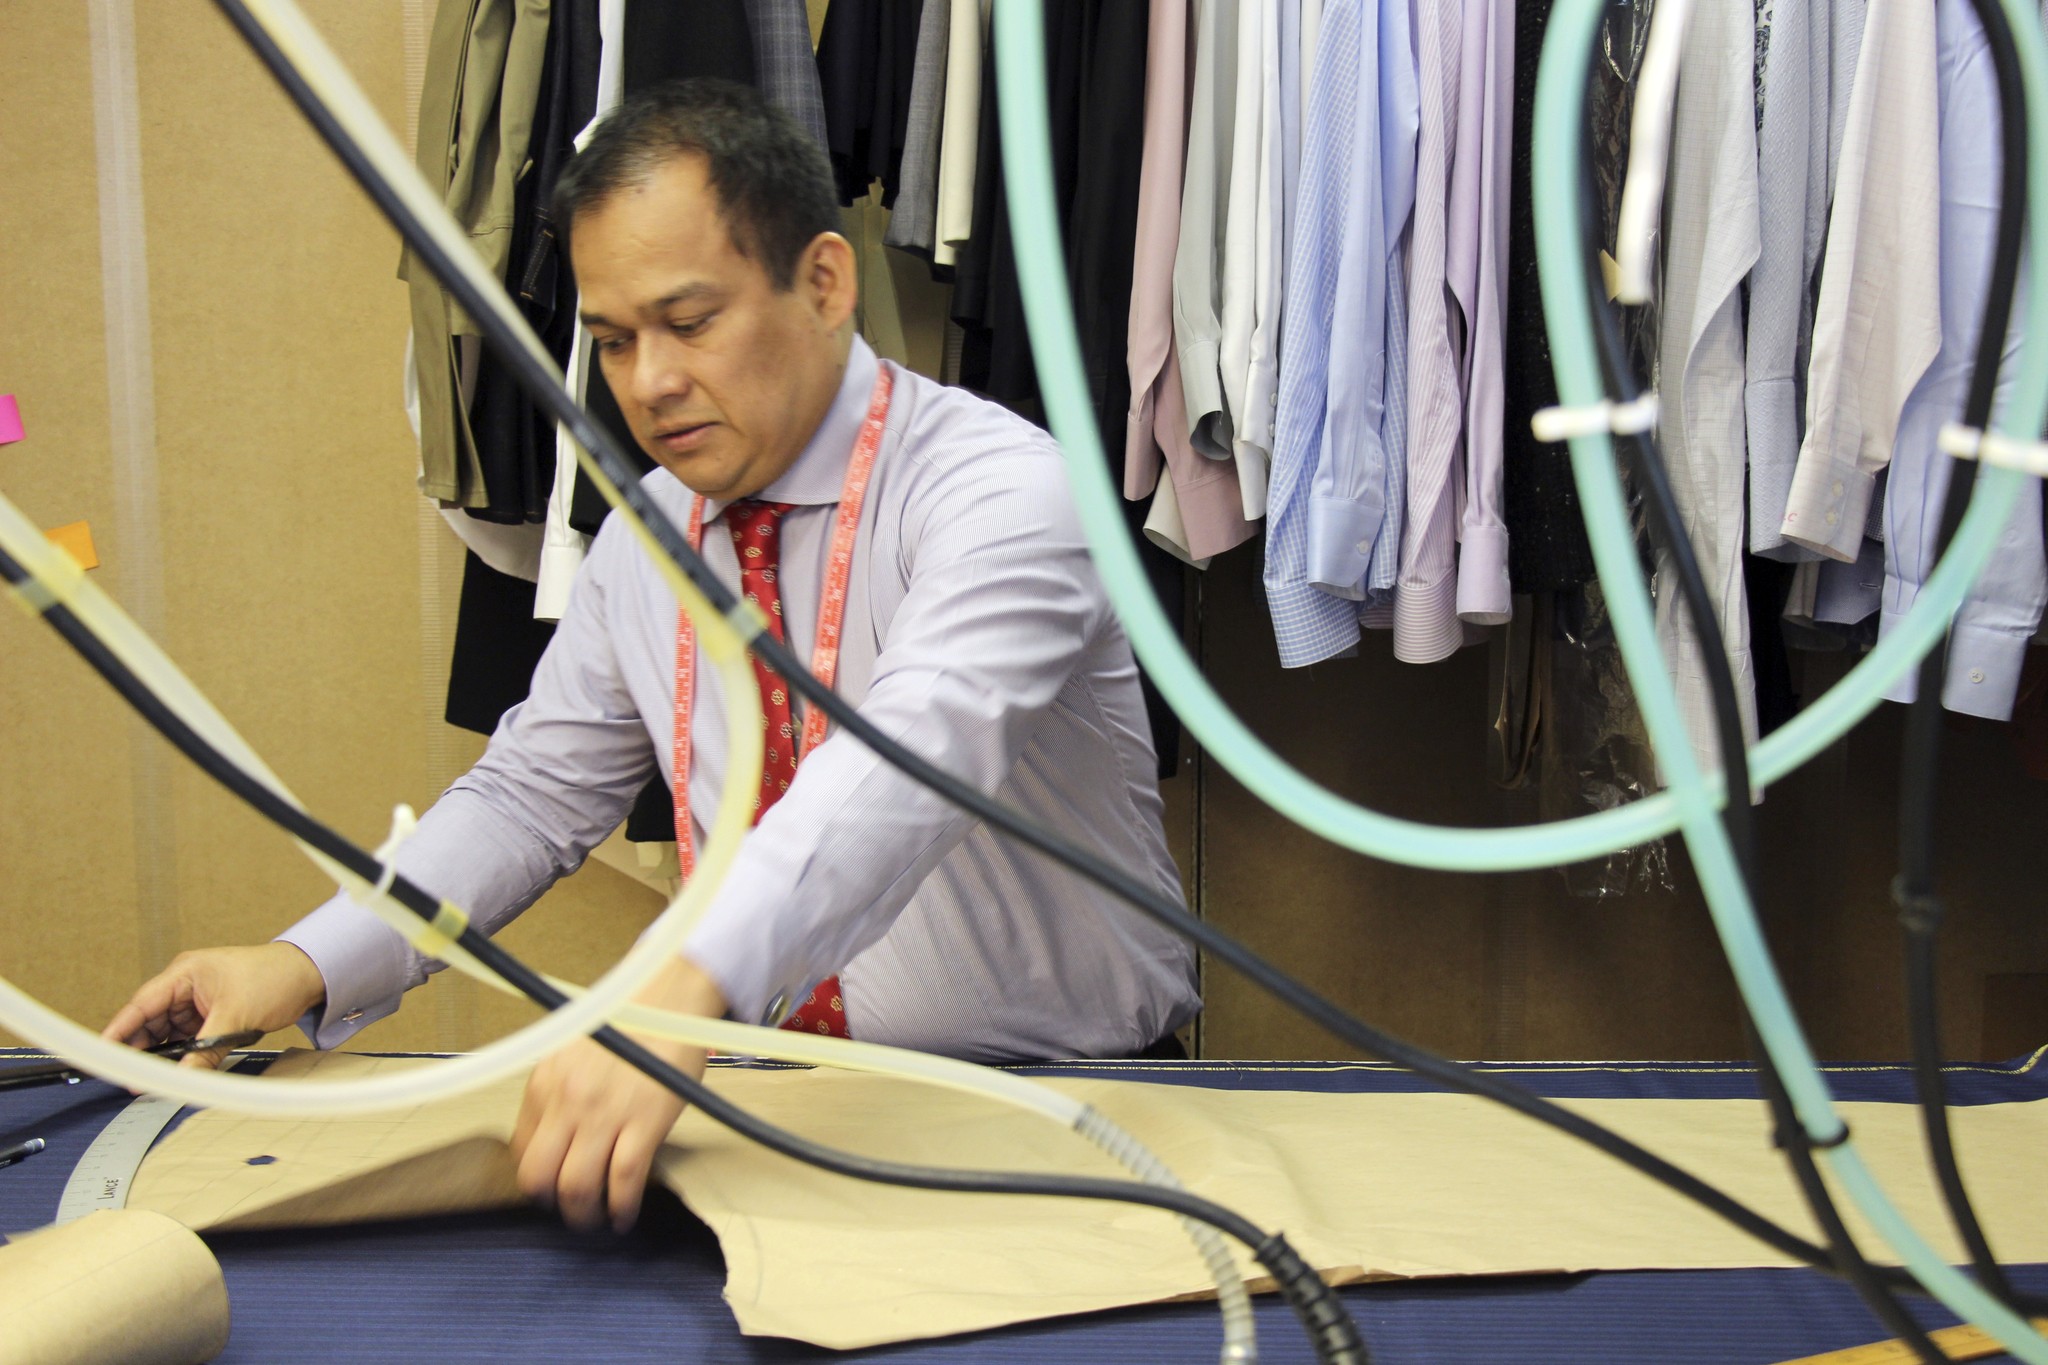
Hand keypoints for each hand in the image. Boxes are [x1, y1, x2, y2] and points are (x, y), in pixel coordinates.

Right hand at [102, 943, 326, 1068]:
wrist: (311, 975)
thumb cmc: (275, 978)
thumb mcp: (237, 1017)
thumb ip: (206, 1050)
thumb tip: (183, 1078)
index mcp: (185, 973)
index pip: (142, 1004)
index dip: (119, 1030)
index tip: (102, 1054)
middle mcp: (186, 985)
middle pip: (151, 1021)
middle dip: (141, 1049)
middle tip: (131, 1080)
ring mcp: (199, 1000)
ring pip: (169, 1033)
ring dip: (164, 1054)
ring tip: (152, 1081)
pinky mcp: (212, 1013)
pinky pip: (189, 1037)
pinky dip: (184, 1053)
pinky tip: (179, 1070)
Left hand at [510, 955, 726, 1233]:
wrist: (670, 1003)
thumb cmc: (626, 1026)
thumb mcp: (572, 1053)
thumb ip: (556, 1091)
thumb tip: (552, 1134)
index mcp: (545, 1083)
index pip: (522, 1150)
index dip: (535, 1177)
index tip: (549, 1187)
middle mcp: (568, 1102)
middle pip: (541, 1177)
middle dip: (552, 1204)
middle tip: (568, 1210)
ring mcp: (606, 1115)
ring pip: (578, 1187)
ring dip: (585, 1214)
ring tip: (597, 1219)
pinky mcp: (644, 1123)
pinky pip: (625, 1181)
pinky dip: (623, 1208)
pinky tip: (625, 1216)